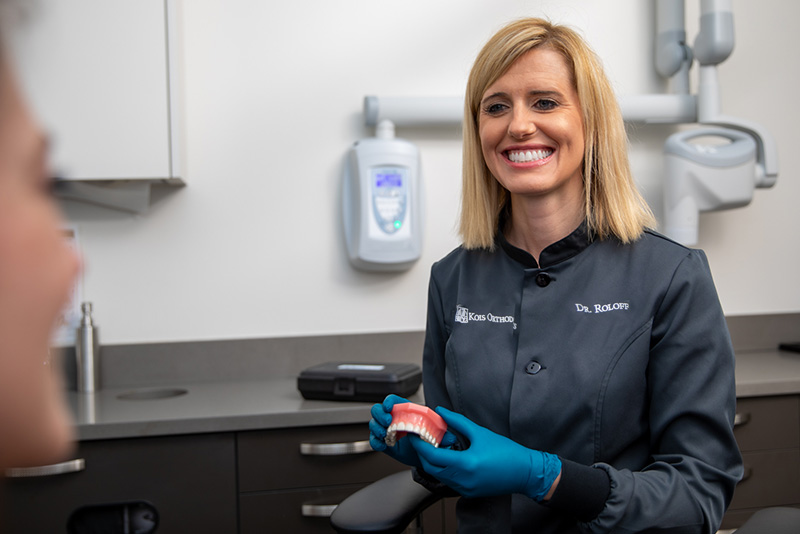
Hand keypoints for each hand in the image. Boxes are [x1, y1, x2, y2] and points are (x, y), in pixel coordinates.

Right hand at [369, 395, 457, 467]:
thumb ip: (444, 434)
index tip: (388, 406)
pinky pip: (374, 440)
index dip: (388, 401)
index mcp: (406, 412)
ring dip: (376, 428)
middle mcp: (395, 419)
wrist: (425, 457)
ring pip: (374, 424)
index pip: (393, 400)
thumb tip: (451, 438)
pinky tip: (381, 444)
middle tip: (387, 422)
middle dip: (379, 415)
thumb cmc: (430, 440)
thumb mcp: (439, 435)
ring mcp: (388, 431)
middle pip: (378, 410)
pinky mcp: (385, 443)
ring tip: (384, 434)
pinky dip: (375, 442)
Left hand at [409, 407, 560, 500]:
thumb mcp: (480, 433)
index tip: (413, 434)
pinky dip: (443, 469)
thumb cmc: (506, 452)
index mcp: (465, 464)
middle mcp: (462, 479)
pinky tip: (447, 457)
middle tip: (420, 439)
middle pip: (431, 468)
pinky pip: (449, 481)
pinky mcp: (469, 492)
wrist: (525, 472)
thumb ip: (457, 421)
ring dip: (432, 462)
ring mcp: (465, 488)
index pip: (432, 456)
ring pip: (439, 475)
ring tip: (432, 446)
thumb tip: (440, 411)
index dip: (419, 445)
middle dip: (423, 454)